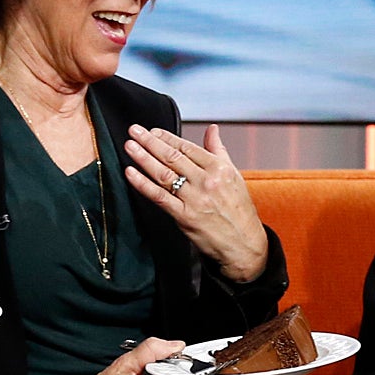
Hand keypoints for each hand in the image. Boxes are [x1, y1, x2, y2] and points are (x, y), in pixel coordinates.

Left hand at [123, 123, 267, 282]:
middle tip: (134, 131)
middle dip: (150, 142)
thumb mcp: (233, 175)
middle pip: (173, 157)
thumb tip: (212, 129)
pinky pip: (159, 197)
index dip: (167, 137)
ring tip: (130, 146)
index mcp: (219, 169)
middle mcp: (206, 181)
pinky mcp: (184, 216)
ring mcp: (195, 199)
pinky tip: (132, 173)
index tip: (152, 131)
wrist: (244, 245)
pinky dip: (143, 184)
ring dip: (143, 158)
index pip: (187, 148)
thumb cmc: (239, 211)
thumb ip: (218, 150)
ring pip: (164, 174)